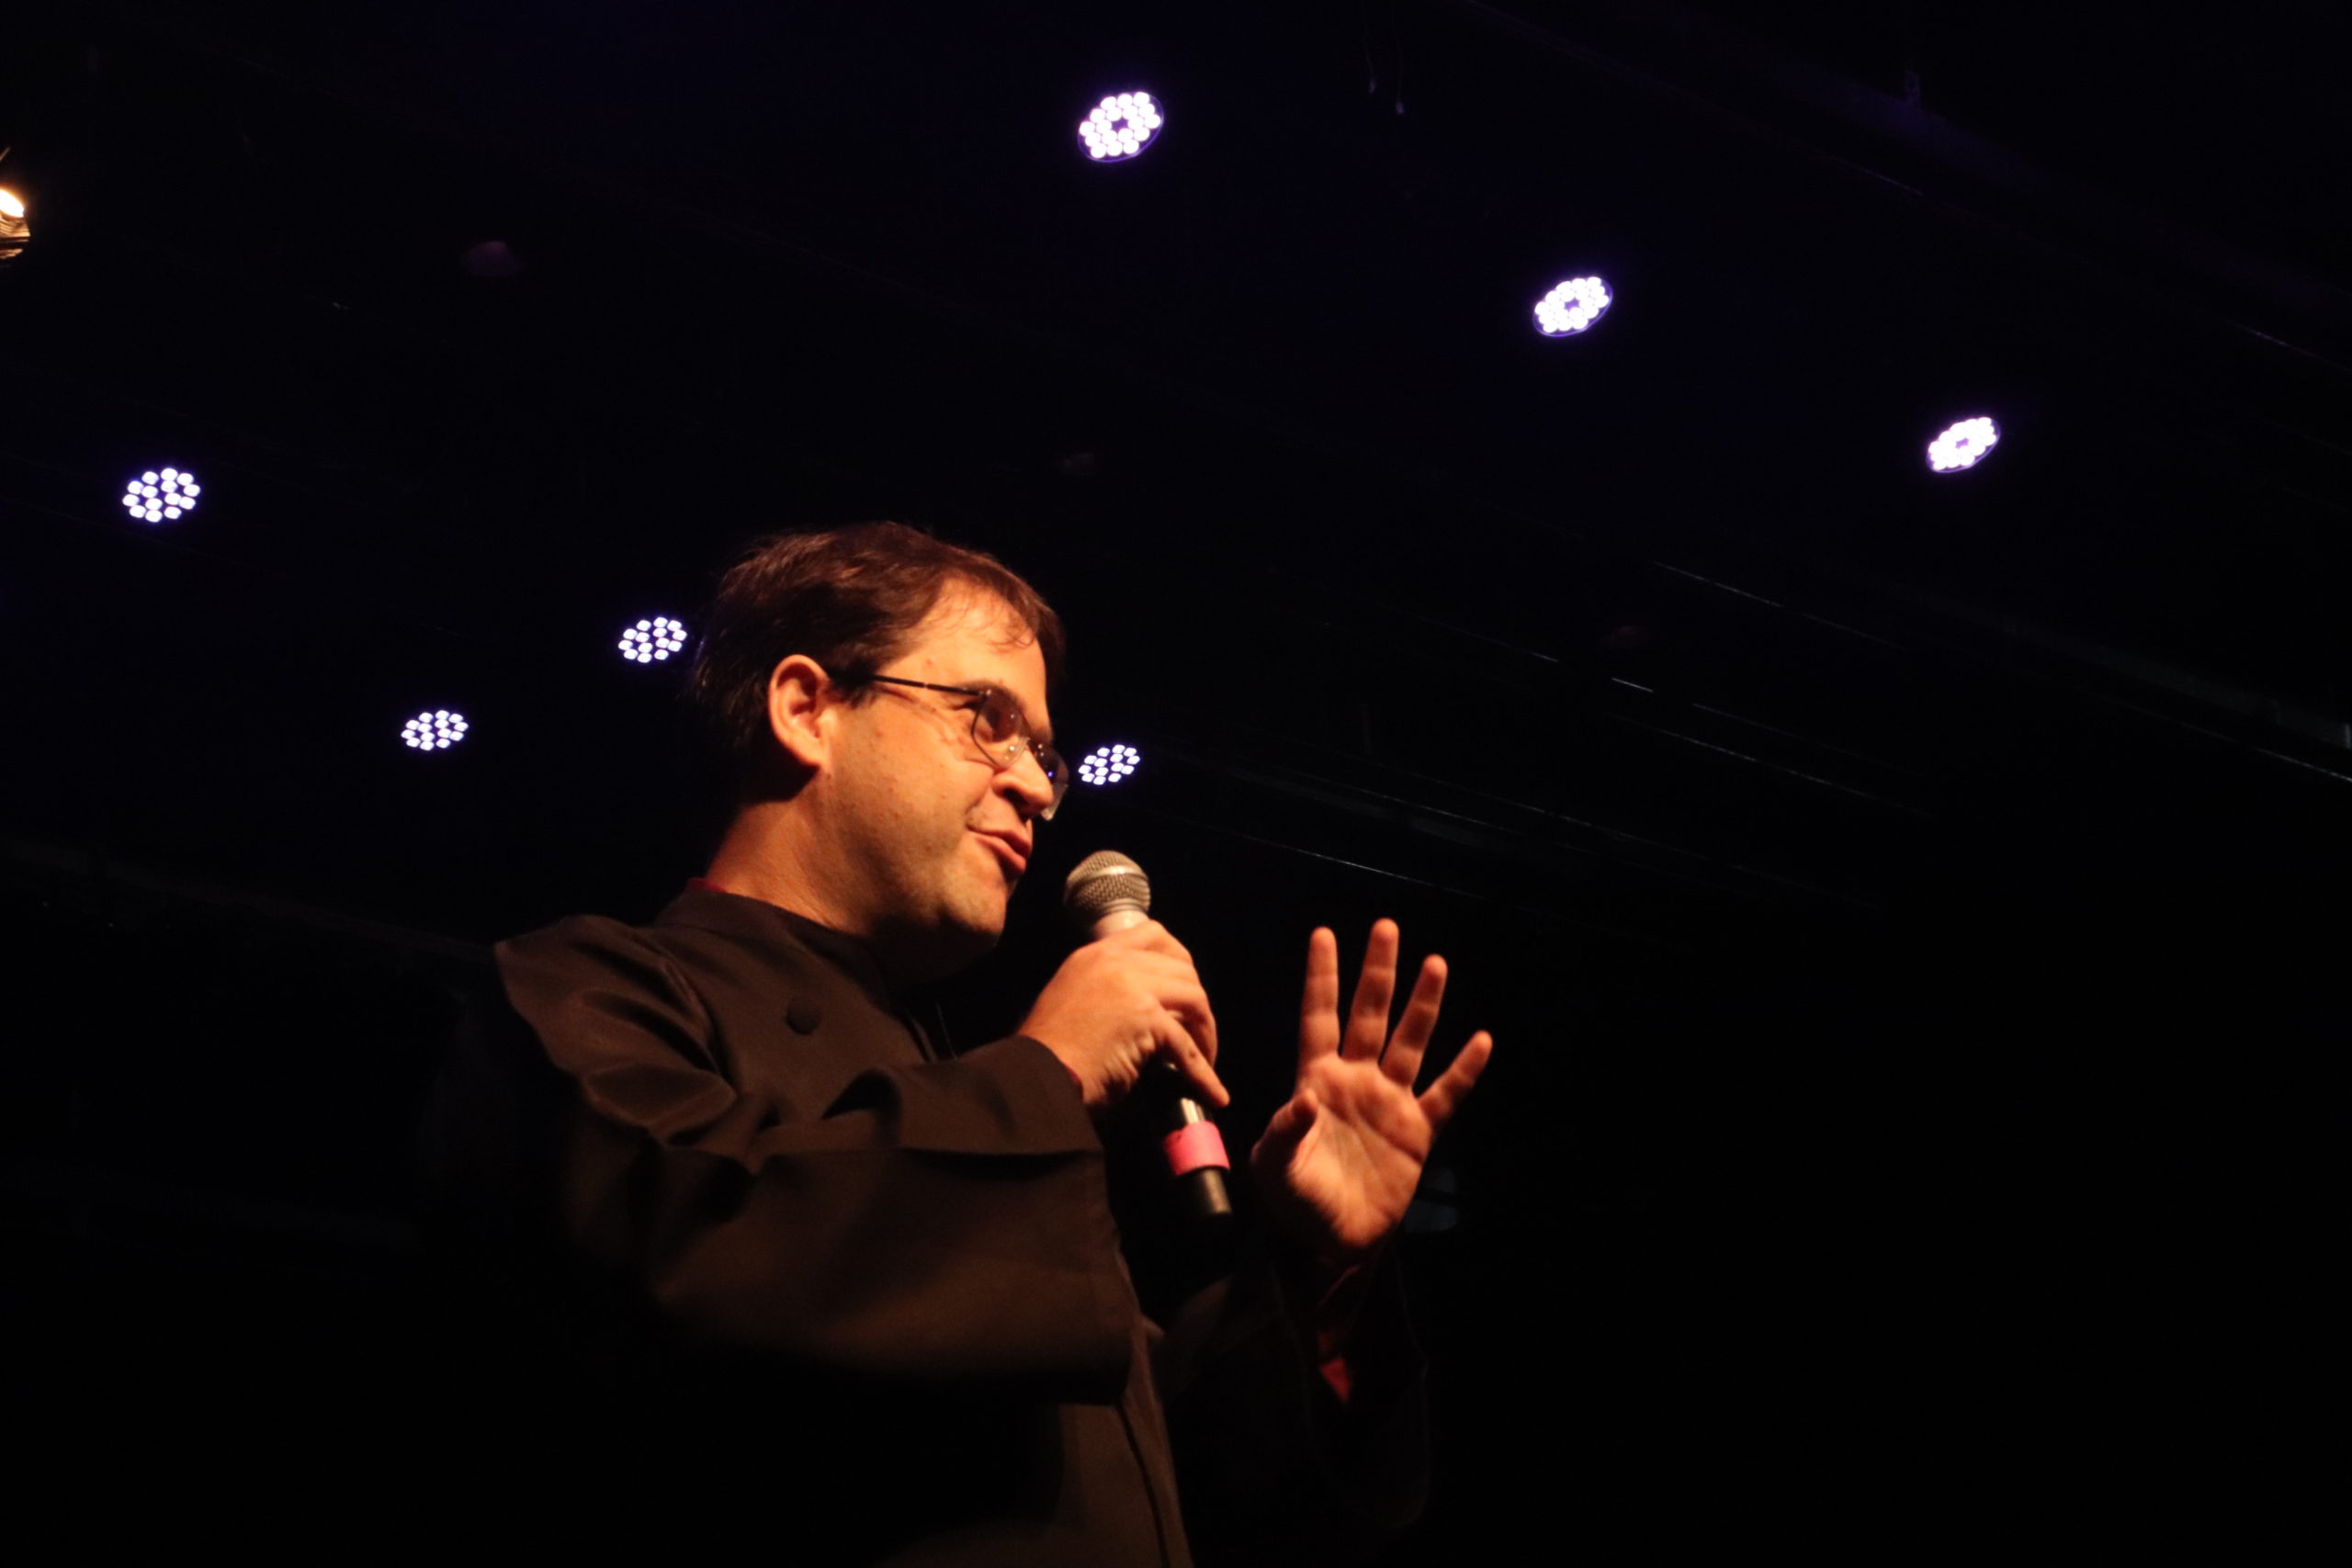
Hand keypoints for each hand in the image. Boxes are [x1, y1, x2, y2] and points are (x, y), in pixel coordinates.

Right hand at [1018, 920, 1226, 1117]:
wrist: (1033, 1079)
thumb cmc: (1049, 1054)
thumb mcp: (1074, 1003)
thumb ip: (1108, 994)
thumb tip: (1154, 1013)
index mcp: (1093, 955)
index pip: (1153, 935)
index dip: (1179, 960)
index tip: (1187, 987)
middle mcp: (1113, 961)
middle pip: (1182, 967)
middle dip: (1197, 1003)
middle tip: (1197, 1033)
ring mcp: (1131, 986)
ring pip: (1194, 999)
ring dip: (1205, 1034)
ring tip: (1203, 1061)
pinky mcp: (1145, 1018)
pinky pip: (1188, 1047)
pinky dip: (1203, 1074)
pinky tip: (1211, 1093)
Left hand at [1251, 920, 1493, 1269]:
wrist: (1330, 1241)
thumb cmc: (1294, 1200)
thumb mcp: (1276, 1167)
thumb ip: (1286, 1131)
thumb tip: (1305, 1096)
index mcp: (1316, 1079)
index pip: (1319, 1017)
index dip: (1322, 978)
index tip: (1323, 934)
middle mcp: (1355, 1080)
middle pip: (1369, 1015)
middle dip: (1378, 973)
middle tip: (1386, 928)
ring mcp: (1388, 1102)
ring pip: (1409, 1042)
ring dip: (1422, 1005)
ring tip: (1436, 963)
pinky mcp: (1417, 1132)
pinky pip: (1445, 1094)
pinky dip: (1464, 1069)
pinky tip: (1481, 1041)